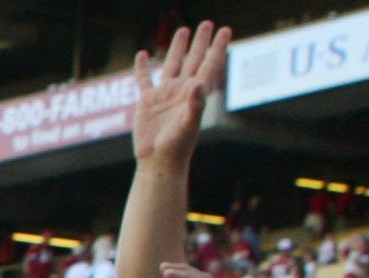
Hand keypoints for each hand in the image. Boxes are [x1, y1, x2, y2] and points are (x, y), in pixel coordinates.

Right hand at [131, 22, 228, 171]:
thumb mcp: (189, 125)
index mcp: (195, 93)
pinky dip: (142, 68)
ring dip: (177, 48)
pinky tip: (142, 55)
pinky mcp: (147, 102)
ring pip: (172, 65)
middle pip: (193, 60)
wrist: (158, 162)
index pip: (209, 65)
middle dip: (200, 42)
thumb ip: (195, 104)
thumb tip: (198, 83)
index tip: (225, 31)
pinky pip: (144, 80)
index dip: (218, 47)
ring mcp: (164, 95)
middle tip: (206, 24)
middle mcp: (181, 90)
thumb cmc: (177, 147)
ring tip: (182, 30)